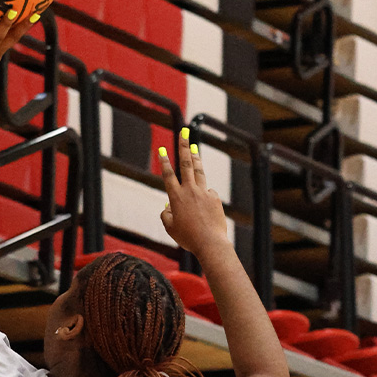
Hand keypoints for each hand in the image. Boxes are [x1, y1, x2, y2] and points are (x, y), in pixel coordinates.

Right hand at [159, 130, 229, 258]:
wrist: (210, 243)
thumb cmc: (188, 238)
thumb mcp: (171, 229)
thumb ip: (166, 216)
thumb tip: (167, 207)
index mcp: (176, 197)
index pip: (168, 175)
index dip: (164, 161)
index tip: (162, 149)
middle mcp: (190, 190)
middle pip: (186, 164)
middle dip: (184, 146)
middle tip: (184, 133)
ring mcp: (203, 193)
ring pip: (199, 171)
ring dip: (195, 158)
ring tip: (194, 148)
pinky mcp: (215, 198)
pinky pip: (208, 193)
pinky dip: (205, 196)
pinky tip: (205, 208)